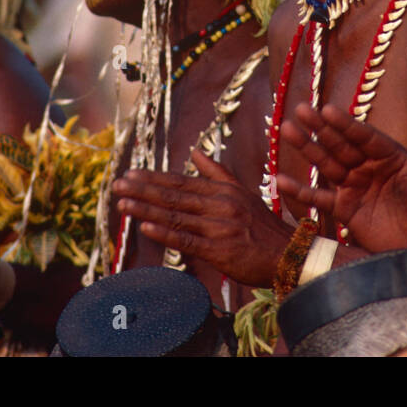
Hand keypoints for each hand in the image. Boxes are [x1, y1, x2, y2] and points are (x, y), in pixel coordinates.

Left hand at [111, 150, 294, 286]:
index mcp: (222, 190)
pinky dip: (166, 233)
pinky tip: (146, 228)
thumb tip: (195, 152)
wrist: (290, 254)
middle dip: (143, 190)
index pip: (181, 181)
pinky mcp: (220, 250)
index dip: (153, 178)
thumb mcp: (242, 192)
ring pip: (176, 216)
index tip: (130, 174)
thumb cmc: (263, 225)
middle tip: (117, 185)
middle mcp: (219, 205)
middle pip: (174, 196)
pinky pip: (187, 240)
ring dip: (147, 210)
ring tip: (123, 204)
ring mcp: (219, 227)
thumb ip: (217, 172)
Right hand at [275, 103, 406, 260]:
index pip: (364, 136)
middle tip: (299, 109)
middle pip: (340, 144)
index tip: (327, 109)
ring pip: (326, 164)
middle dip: (319, 128)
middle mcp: (367, 166)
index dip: (345, 124)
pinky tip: (280, 181)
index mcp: (389, 155)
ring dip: (306, 148)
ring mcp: (353, 186)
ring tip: (285, 129)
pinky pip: (319, 199)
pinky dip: (300, 192)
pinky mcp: (344, 209)